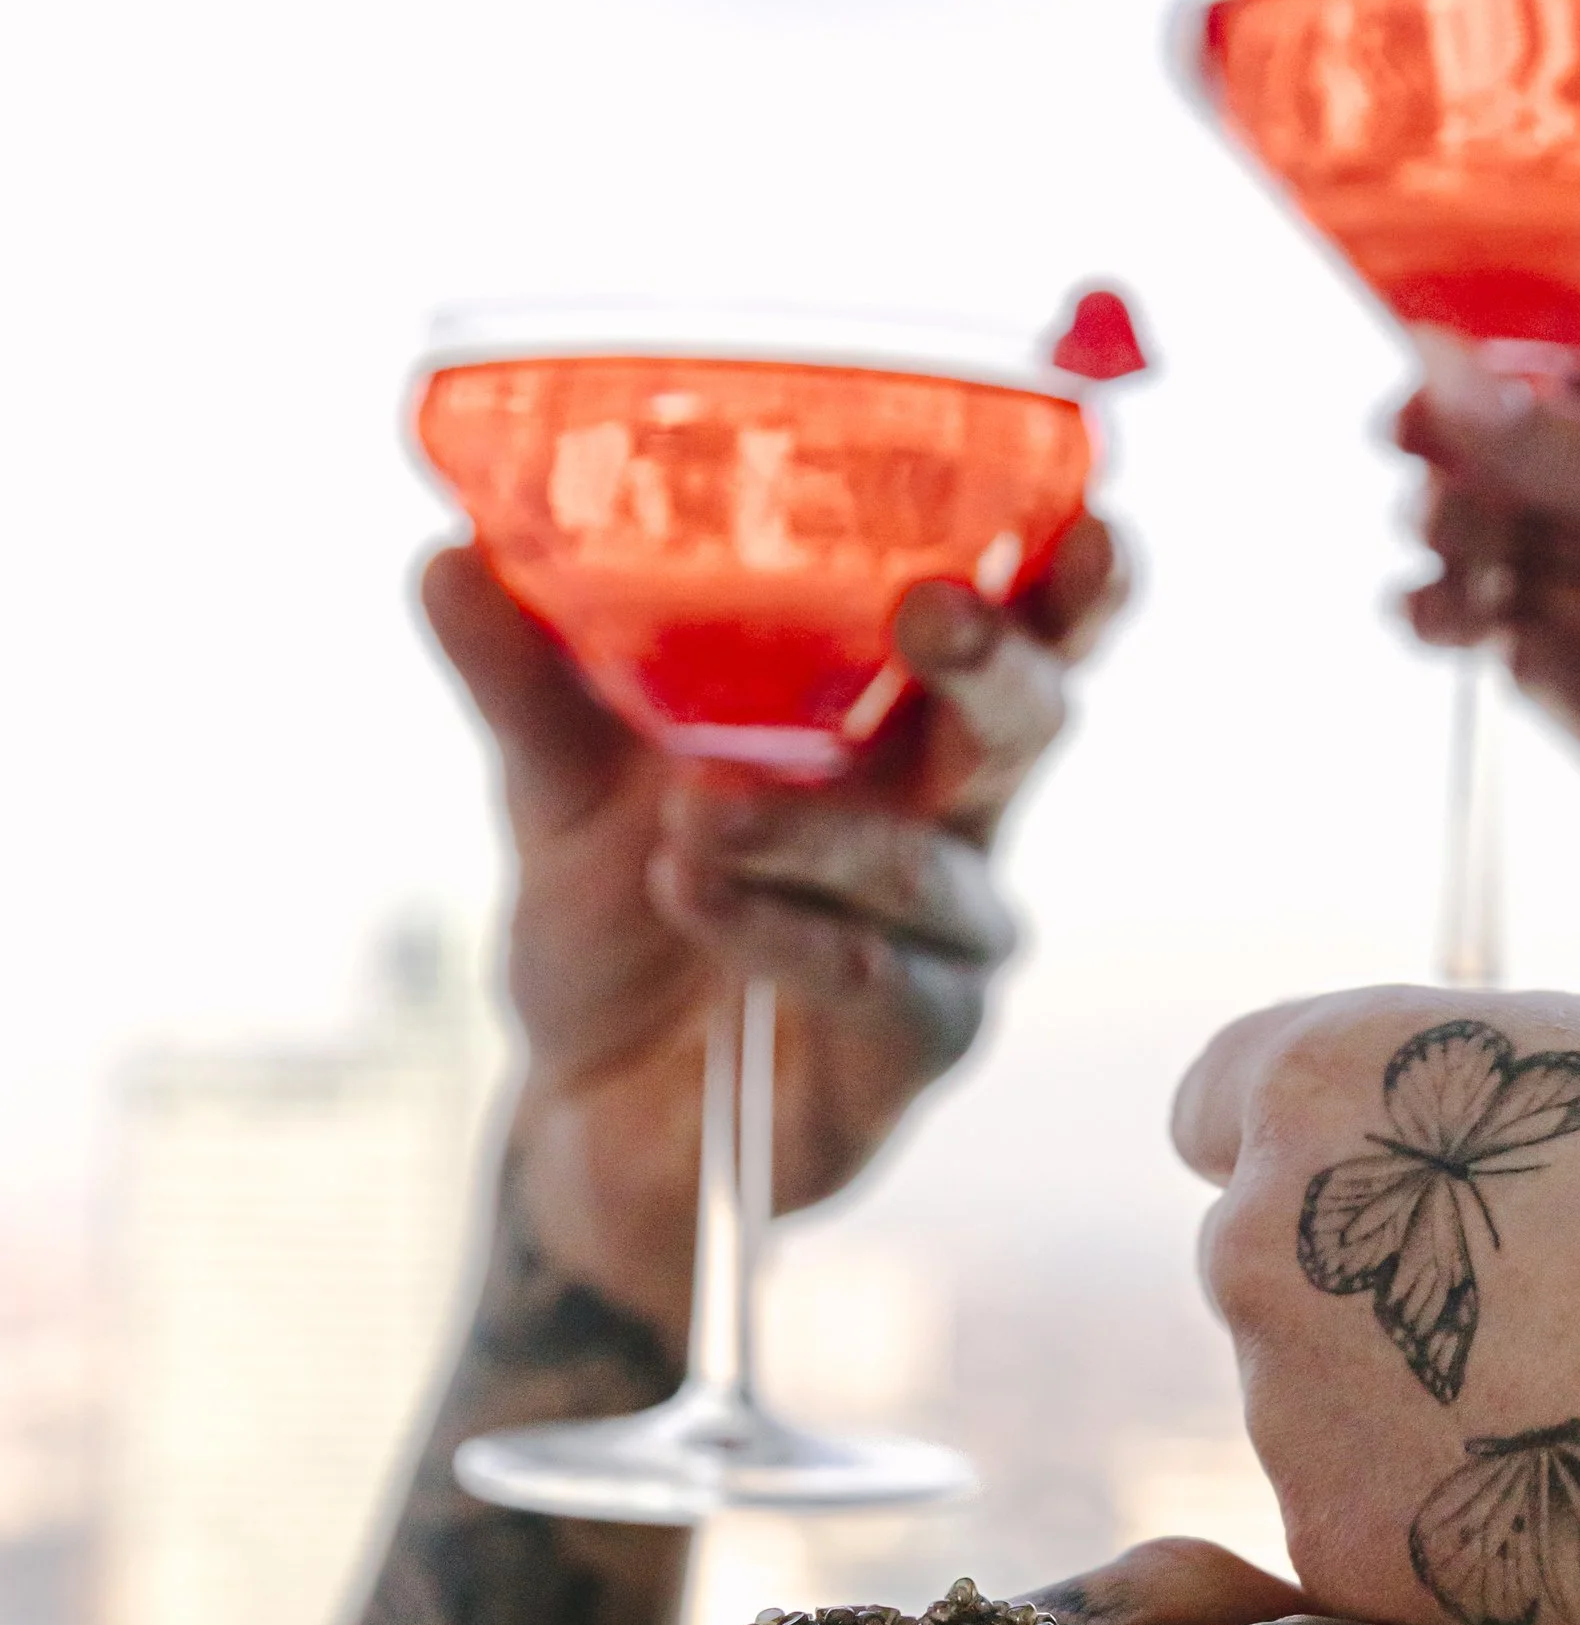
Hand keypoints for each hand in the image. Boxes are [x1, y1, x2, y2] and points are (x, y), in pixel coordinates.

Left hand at [422, 521, 1125, 1332]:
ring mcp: (948, 937)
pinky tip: (691, 895)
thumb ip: (526, 679)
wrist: (587, 1113)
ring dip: (809, 828)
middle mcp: (950, 818)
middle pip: (1030, 725)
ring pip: (925, 864)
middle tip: (929, 611)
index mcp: (894, 723)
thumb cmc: (615, 923)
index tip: (1089, 511)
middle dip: (993, 662)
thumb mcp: (554, 786)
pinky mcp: (917, 1043)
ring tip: (689, 815)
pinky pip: (872, 976)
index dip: (1066, 576)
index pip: (1014, 630)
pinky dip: (777, 931)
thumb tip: (446, 556)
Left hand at [1159, 984, 1579, 1624]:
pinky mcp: (1337, 1554)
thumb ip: (1510, 1069)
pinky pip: (1374, 1533)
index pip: (1217, 1106)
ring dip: (1415, 1416)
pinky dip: (1454, 1530)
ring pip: (1319, 1410)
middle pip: (1268, 1266)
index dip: (1309, 1145)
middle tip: (1537, 1324)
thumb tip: (1501, 1094)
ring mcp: (1281, 1411)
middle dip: (1369, 1291)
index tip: (1396, 1182)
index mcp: (1318, 1082)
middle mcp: (1261, 1239)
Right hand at [1395, 355, 1579, 959]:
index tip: (1406, 415)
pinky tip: (1476, 640)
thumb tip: (1444, 373)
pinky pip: (1528, 664)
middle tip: (1433, 511)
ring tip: (1435, 595)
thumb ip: (1579, 455)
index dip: (1482, 400)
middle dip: (1465, 489)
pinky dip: (1489, 646)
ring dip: (1460, 571)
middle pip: (1522, 483)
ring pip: (1510, 575)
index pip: (1568, 395)